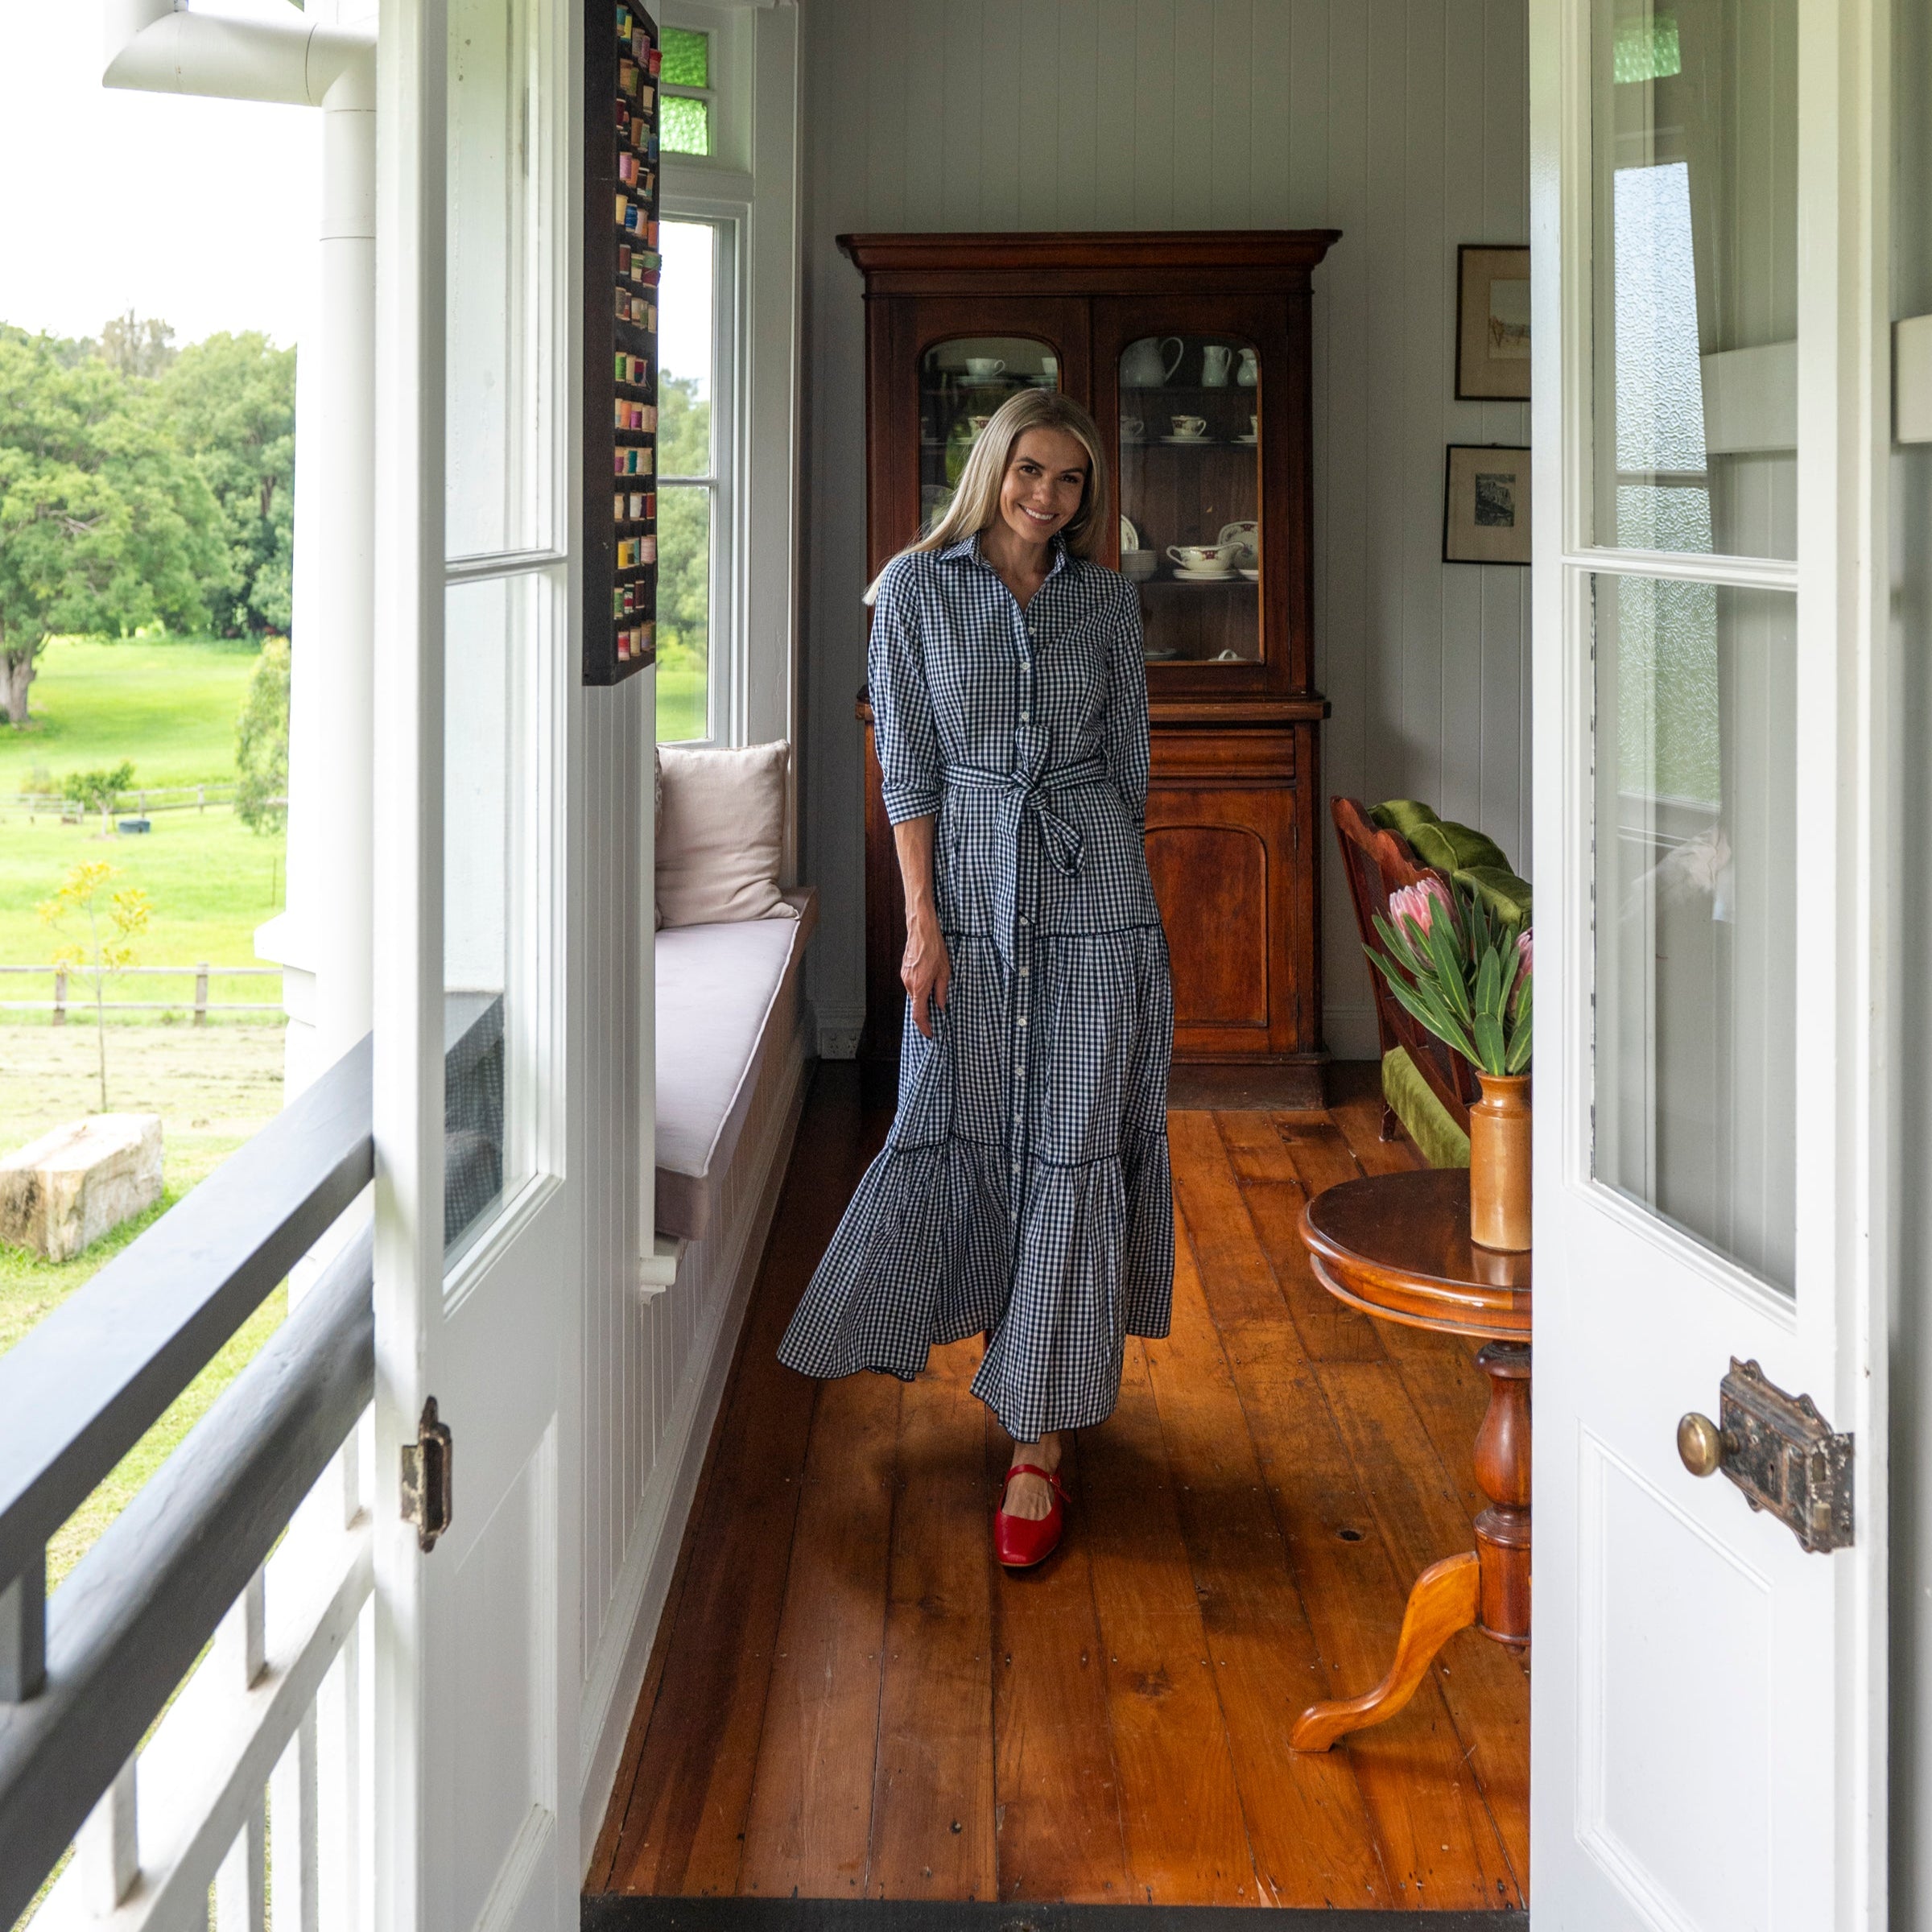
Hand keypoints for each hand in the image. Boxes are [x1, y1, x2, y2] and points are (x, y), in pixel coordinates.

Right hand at [901, 904, 950, 1038]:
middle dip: (926, 1014)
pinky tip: (929, 985)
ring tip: (936, 999)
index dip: (924, 1026)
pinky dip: (920, 990)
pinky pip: (912, 986)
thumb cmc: (934, 948)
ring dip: (924, 1000)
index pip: (919, 1014)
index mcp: (920, 986)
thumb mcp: (945, 972)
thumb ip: (942, 991)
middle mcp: (909, 984)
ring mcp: (905, 977)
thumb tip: (941, 1006)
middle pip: (916, 1005)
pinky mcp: (905, 971)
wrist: (921, 930)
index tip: (930, 1033)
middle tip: (936, 1019)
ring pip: (914, 995)